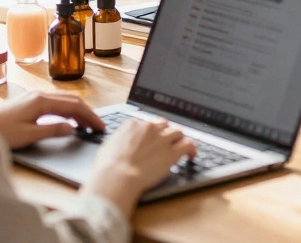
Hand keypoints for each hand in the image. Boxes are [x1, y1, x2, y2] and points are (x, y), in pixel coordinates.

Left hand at [0, 91, 105, 149]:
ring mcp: (34, 96)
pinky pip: (55, 102)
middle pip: (72, 100)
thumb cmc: (0, 133)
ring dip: (78, 110)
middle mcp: (39, 95)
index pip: (75, 106)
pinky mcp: (29, 101)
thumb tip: (72, 128)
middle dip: (88, 112)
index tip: (101, 128)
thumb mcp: (28, 135)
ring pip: (64, 99)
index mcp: (42, 101)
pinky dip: (67, 110)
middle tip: (98, 127)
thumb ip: (52, 130)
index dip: (90, 117)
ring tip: (87, 125)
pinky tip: (68, 120)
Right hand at [82, 119, 197, 215]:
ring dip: (179, 139)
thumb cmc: (108, 166)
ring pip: (178, 132)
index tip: (152, 140)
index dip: (151, 133)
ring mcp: (162, 139)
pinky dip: (192, 149)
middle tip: (167, 143)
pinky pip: (188, 145)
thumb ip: (119, 141)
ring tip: (181, 147)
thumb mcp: (108, 146)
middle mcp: (150, 128)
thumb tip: (120, 143)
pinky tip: (191, 156)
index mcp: (133, 124)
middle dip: (166, 133)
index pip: (148, 124)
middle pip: (164, 125)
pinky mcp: (172, 152)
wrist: (117, 176)